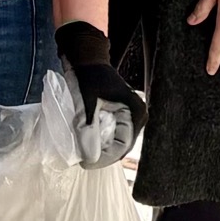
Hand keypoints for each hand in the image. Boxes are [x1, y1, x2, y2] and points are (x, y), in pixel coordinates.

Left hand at [55, 21, 145, 163]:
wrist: (86, 57)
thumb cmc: (88, 75)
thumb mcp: (87, 101)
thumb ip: (88, 128)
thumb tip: (89, 155)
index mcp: (135, 111)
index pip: (124, 145)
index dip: (106, 158)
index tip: (87, 164)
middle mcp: (136, 115)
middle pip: (121, 145)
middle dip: (103, 155)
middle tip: (83, 161)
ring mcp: (128, 115)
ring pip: (116, 141)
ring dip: (101, 148)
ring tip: (83, 154)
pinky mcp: (118, 114)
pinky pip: (112, 133)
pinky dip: (99, 139)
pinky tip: (86, 143)